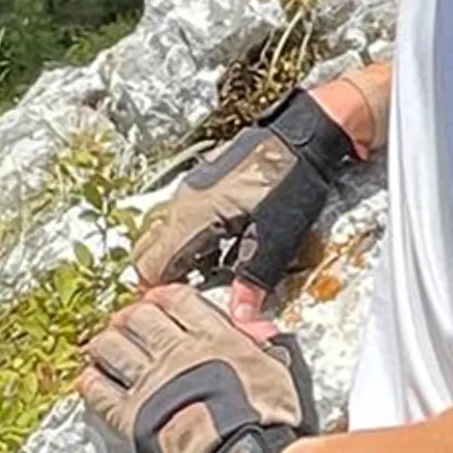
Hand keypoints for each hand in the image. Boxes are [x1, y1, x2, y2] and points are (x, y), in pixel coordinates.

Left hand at [78, 285, 319, 452]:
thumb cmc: (268, 420)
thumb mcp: (276, 371)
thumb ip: (260, 345)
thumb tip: (256, 328)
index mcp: (213, 337)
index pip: (178, 301)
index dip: (161, 296)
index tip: (154, 299)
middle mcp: (176, 353)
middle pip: (139, 319)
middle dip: (129, 317)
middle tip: (124, 321)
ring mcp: (151, 383)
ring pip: (112, 348)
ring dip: (104, 344)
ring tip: (101, 346)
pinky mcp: (132, 417)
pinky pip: (100, 392)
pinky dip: (91, 382)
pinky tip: (88, 379)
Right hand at [130, 84, 364, 319]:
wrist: (304, 135)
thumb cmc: (291, 181)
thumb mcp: (275, 239)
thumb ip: (252, 280)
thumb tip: (241, 318)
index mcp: (193, 217)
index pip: (149, 265)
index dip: (155, 292)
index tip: (173, 309)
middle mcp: (182, 201)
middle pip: (148, 249)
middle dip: (162, 276)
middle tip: (188, 296)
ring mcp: (190, 189)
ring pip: (164, 233)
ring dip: (177, 257)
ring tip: (209, 274)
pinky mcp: (203, 183)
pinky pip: (181, 218)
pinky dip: (190, 238)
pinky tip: (221, 247)